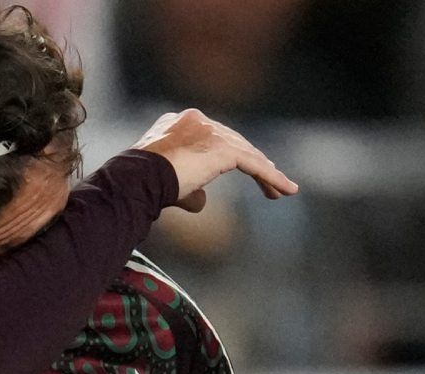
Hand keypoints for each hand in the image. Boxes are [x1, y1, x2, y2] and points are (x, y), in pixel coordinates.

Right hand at [133, 109, 298, 212]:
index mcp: (179, 122)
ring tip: (281, 190)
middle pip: (234, 141)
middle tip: (269, 179)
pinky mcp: (223, 149)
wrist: (138, 179)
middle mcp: (197, 121)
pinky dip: (272, 178)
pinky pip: (254, 165)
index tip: (242, 165)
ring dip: (267, 173)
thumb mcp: (166, 182)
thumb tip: (202, 202)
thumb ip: (188, 188)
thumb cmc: (144, 184)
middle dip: (253, 161)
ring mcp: (211, 132)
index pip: (212, 136)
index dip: (230, 153)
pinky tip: (287, 190)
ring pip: (247, 153)